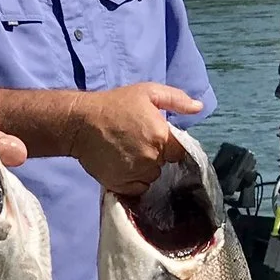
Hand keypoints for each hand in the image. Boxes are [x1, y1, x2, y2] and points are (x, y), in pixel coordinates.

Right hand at [69, 83, 201, 196]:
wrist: (80, 123)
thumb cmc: (114, 104)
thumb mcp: (147, 92)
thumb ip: (176, 99)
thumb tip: (199, 107)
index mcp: (161, 137)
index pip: (179, 151)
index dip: (169, 145)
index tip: (156, 138)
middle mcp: (151, 159)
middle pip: (164, 164)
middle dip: (155, 155)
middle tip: (137, 142)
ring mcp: (136, 174)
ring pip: (151, 176)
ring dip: (144, 168)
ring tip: (127, 154)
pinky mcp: (121, 184)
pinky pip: (137, 188)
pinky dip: (133, 180)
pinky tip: (123, 166)